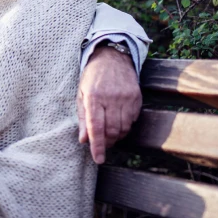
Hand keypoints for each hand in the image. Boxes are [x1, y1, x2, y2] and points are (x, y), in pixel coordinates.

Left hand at [77, 46, 141, 163]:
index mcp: (93, 97)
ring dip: (117, 136)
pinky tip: (119, 121)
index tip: (98, 159)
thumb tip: (83, 140)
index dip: (97, 146)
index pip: (96, 127)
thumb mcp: (81, 94)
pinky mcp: (136, 98)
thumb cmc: (92, 77)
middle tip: (103, 145)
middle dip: (107, 143)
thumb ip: (82, 118)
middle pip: (112, 131)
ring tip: (110, 135)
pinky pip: (133, 120)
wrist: (112, 58)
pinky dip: (126, 126)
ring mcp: (125, 98)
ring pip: (124, 128)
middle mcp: (110, 98)